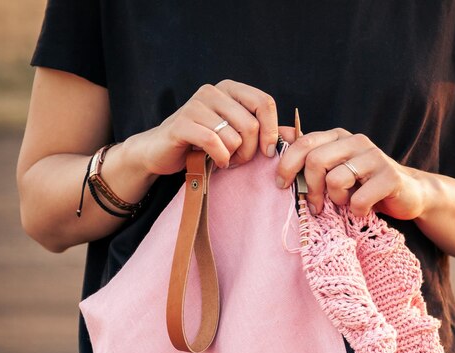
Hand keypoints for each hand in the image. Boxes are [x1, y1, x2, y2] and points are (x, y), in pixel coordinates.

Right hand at [126, 79, 278, 174]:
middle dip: (250, 151)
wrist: (160, 152)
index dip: (271, 130)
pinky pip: (214, 143)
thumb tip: (294, 136)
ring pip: (234, 136)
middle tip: (239, 160)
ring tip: (224, 160)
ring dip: (233, 157)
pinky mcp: (182, 123)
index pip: (264, 102)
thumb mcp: (235, 136)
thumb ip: (263, 133)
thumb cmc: (201, 145)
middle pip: (252, 124)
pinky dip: (219, 158)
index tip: (267, 152)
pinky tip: (214, 162)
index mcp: (229, 89)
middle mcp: (213, 91)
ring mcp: (195, 105)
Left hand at [275, 128, 427, 218]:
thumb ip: (308, 153)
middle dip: (309, 189)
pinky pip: (358, 199)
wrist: (407, 194)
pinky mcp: (390, 177)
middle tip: (314, 206)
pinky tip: (362, 210)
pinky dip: (356, 211)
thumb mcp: (333, 168)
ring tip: (344, 204)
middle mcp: (356, 141)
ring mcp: (374, 157)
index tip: (281, 184)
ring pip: (335, 180)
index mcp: (338, 137)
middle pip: (315, 161)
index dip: (286, 165)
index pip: (303, 143)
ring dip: (335, 200)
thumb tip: (279, 134)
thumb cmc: (363, 184)